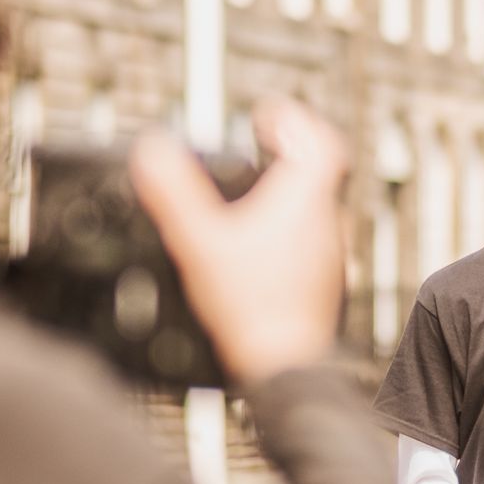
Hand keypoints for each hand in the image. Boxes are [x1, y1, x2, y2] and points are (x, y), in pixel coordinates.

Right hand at [130, 99, 346, 384]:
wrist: (285, 366)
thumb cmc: (250, 306)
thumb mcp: (198, 241)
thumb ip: (173, 193)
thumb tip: (151, 149)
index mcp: (306, 200)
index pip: (320, 140)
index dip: (294, 119)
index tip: (265, 116)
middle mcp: (327, 223)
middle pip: (324, 168)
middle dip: (293, 148)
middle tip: (265, 143)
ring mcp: (331, 255)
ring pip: (321, 205)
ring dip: (294, 188)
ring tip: (259, 190)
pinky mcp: (326, 283)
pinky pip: (315, 239)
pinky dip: (293, 225)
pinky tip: (263, 244)